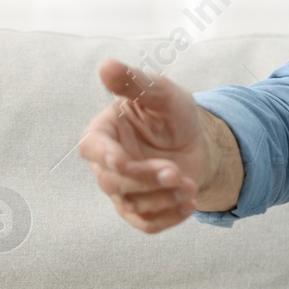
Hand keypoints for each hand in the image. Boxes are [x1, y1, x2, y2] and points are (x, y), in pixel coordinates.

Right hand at [77, 59, 208, 233]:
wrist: (197, 140)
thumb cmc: (172, 112)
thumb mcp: (161, 92)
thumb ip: (135, 83)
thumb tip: (106, 66)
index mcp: (104, 132)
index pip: (92, 148)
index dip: (105, 157)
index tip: (123, 161)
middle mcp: (106, 163)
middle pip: (113, 181)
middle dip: (146, 179)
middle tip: (177, 172)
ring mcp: (122, 188)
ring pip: (131, 204)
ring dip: (163, 198)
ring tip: (191, 186)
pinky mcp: (139, 208)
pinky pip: (146, 223)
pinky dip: (168, 219)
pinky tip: (190, 205)